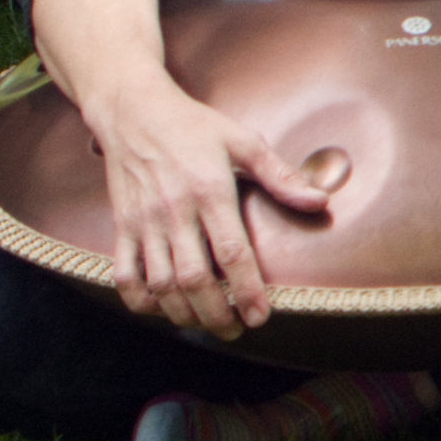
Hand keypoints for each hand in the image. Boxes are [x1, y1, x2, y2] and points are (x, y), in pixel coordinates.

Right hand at [94, 73, 315, 338]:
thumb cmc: (193, 126)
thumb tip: (319, 201)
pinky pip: (124, 276)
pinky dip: (140, 301)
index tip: (261, 317)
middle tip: (235, 329)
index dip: (248, 290)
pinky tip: (161, 309)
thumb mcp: (243, 140)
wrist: (133, 111)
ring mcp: (143, 222)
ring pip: (161, 285)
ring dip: (183, 314)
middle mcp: (174, 211)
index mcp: (210, 190)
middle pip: (194, 279)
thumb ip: (280, 174)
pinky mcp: (121, 227)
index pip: (232, 253)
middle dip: (217, 314)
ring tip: (206, 324)